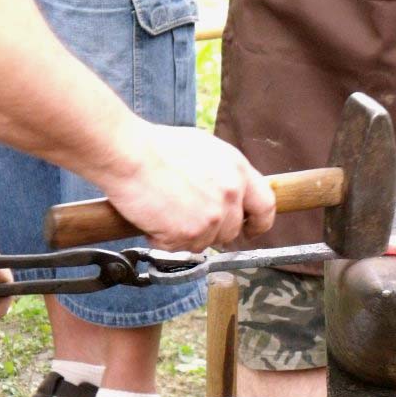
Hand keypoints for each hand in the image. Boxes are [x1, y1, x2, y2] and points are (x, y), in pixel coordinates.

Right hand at [102, 123, 275, 251]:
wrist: (129, 154)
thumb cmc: (157, 147)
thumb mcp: (206, 150)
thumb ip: (225, 173)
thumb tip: (231, 191)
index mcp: (239, 170)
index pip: (266, 206)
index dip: (259, 222)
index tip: (250, 229)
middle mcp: (232, 194)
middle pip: (232, 230)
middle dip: (211, 230)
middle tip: (187, 219)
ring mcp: (213, 216)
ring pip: (205, 242)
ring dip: (185, 235)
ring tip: (165, 212)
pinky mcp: (191, 233)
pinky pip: (180, 248)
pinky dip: (164, 240)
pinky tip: (153, 219)